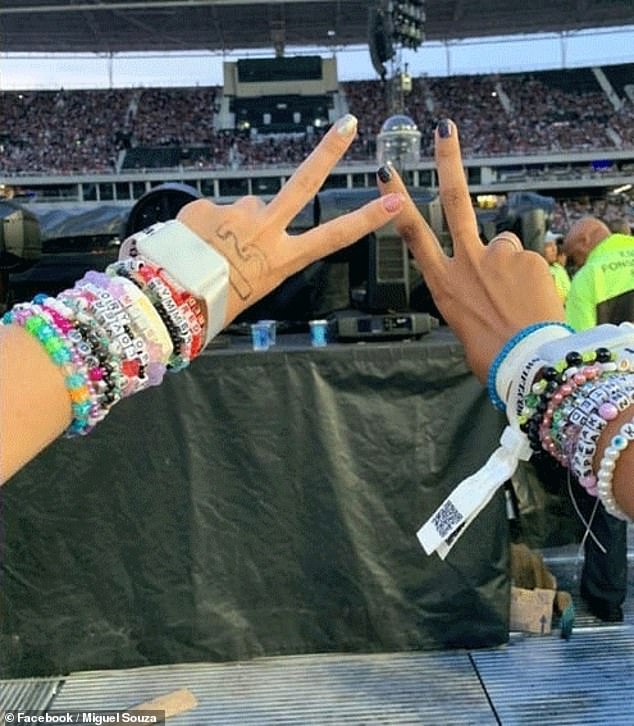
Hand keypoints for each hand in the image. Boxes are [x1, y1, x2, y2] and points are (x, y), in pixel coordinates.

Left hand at [176, 114, 403, 325]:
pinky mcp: (206, 206)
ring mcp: (235, 215)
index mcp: (281, 260)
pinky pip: (210, 213)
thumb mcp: (252, 287)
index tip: (394, 199)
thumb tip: (253, 223)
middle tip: (348, 124)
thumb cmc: (212, 304)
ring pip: (244, 210)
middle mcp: (265, 231)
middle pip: (304, 182)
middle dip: (329, 151)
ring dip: (234, 224)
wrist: (168, 300)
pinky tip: (193, 247)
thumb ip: (260, 252)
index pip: (334, 237)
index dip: (367, 219)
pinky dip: (203, 228)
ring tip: (213, 253)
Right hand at [377, 119, 563, 381]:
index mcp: (443, 283)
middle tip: (445, 129)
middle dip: (448, 161)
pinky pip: (530, 260)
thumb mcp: (463, 324)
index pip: (413, 234)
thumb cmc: (490, 352)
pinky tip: (532, 298)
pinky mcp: (528, 257)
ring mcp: (497, 256)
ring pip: (506, 245)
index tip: (387, 172)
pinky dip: (532, 276)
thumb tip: (483, 285)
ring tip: (518, 296)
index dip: (398, 201)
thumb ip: (468, 294)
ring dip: (510, 264)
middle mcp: (466, 261)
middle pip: (454, 200)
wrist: (526, 361)